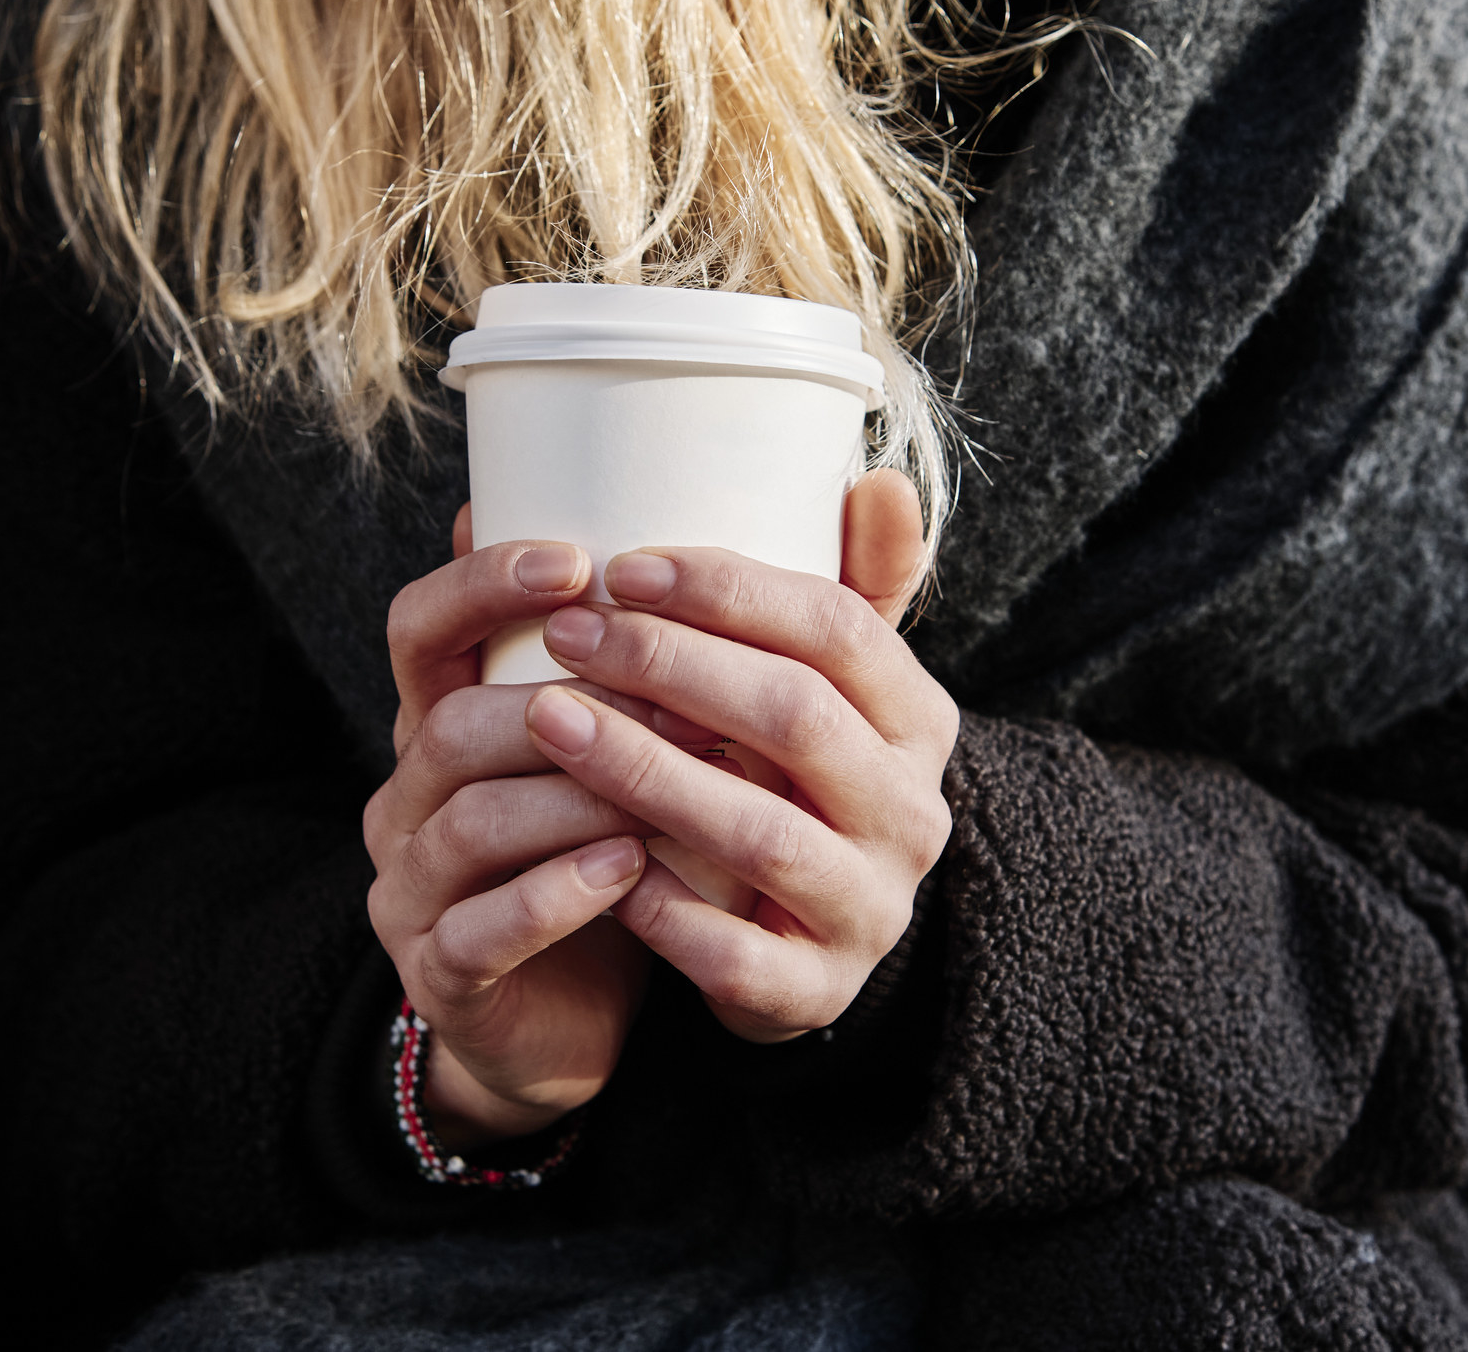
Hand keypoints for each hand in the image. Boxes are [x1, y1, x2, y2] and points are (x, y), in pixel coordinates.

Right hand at [365, 522, 711, 1148]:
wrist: (571, 1017)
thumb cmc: (611, 853)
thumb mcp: (623, 749)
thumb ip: (647, 651)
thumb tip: (707, 512)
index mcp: (442, 720)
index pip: (422, 627)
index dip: (481, 585)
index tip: (578, 561)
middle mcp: (409, 796)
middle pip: (451, 723)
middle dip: (568, 704)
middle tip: (680, 700)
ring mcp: (413, 887)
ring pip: (470, 821)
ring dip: (577, 798)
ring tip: (670, 789)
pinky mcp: (439, 972)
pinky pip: (480, 930)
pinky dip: (557, 897)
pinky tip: (630, 872)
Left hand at [526, 469, 959, 1042]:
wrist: (815, 943)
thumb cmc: (798, 784)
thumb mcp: (831, 689)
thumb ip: (843, 587)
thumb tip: (876, 475)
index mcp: (918, 721)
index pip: (839, 630)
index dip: (730, 591)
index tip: (626, 564)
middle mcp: (911, 813)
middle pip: (795, 718)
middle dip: (672, 666)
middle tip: (570, 632)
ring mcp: (870, 908)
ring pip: (759, 833)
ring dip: (645, 770)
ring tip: (550, 720)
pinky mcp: (817, 991)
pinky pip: (735, 953)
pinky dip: (662, 908)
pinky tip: (592, 858)